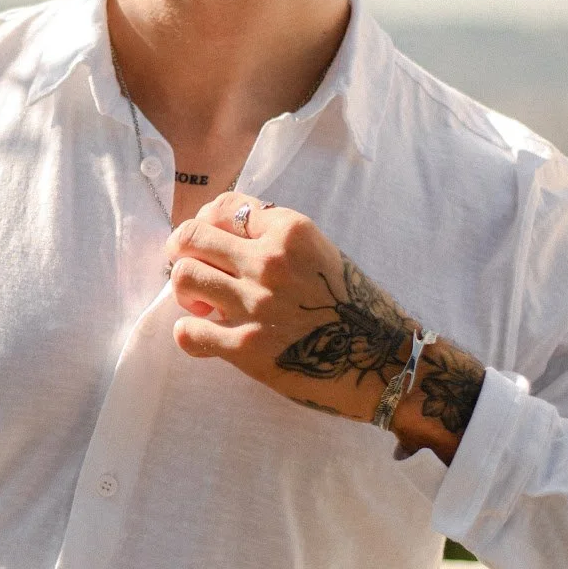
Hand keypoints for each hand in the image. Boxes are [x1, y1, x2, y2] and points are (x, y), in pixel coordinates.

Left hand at [165, 191, 483, 457]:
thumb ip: (277, 239)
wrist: (386, 361)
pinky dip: (188, 334)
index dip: (206, 224)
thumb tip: (225, 236)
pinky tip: (203, 337)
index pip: (223, 207)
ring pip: (183, 277)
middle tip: (193, 271)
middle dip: (181, 252)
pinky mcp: (248, 348)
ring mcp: (257, 305)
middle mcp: (270, 262)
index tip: (208, 242)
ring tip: (203, 305)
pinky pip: (189, 333)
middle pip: (190, 237)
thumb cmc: (356, 307)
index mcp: (290, 231)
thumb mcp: (322, 253)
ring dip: (185, 292)